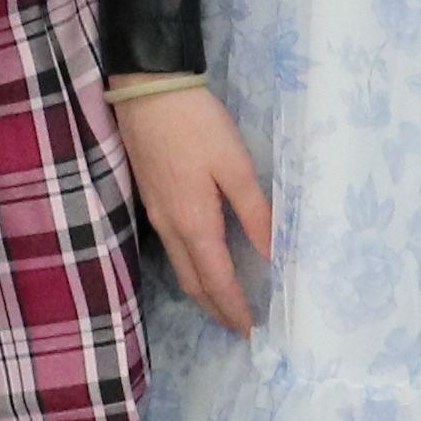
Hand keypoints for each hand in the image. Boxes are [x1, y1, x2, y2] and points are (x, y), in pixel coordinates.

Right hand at [115, 82, 275, 334]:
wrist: (147, 90)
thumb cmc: (197, 125)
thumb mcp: (235, 166)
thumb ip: (255, 212)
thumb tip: (273, 256)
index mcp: (194, 223)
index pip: (217, 280)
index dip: (234, 308)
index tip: (250, 330)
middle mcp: (170, 228)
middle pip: (193, 283)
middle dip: (216, 309)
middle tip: (238, 326)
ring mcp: (156, 215)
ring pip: (179, 267)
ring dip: (201, 292)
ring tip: (223, 304)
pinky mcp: (151, 199)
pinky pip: (172, 250)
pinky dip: (190, 269)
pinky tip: (203, 262)